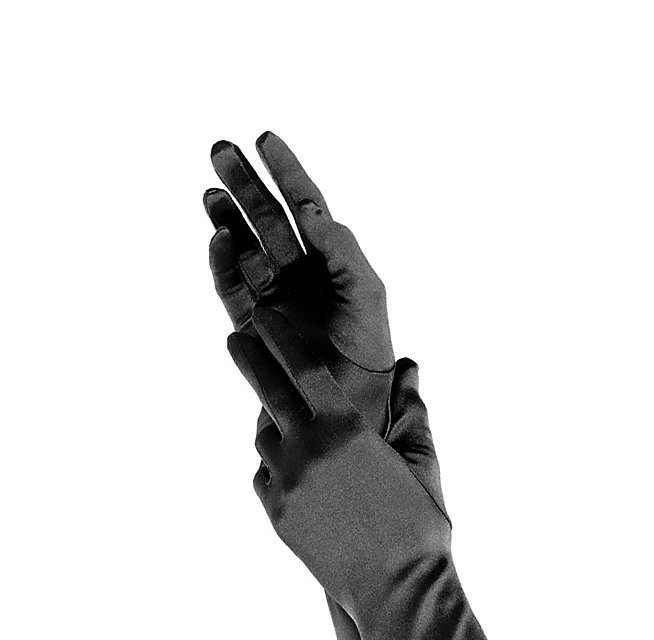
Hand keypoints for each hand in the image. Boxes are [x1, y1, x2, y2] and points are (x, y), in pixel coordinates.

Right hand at [205, 132, 393, 431]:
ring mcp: (273, 299)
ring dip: (228, 217)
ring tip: (210, 189)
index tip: (265, 138)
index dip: (287, 172)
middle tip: (221, 149)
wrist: (344, 412)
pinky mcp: (252, 327)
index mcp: (333, 264)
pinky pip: (231, 287)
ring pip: (244, 248)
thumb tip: (309, 211)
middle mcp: (301, 276)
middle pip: (268, 220)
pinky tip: (219, 236)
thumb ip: (343, 250)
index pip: (307, 207)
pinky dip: (223, 263)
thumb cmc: (367, 356)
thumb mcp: (367, 297)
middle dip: (245, 185)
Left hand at [228, 307, 449, 617]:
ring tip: (286, 421)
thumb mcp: (423, 463)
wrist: (396, 591)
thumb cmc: (419, 528)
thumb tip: (410, 366)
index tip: (263, 317)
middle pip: (267, 391)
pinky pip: (265, 477)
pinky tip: (295, 472)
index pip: (303, 366)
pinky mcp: (277, 515)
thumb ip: (412, 411)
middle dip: (250, 359)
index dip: (280, 337)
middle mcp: (308, 449)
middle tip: (236, 338)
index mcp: (346, 428)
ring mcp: (287, 484)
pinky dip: (276, 468)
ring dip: (273, 425)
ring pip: (264, 437)